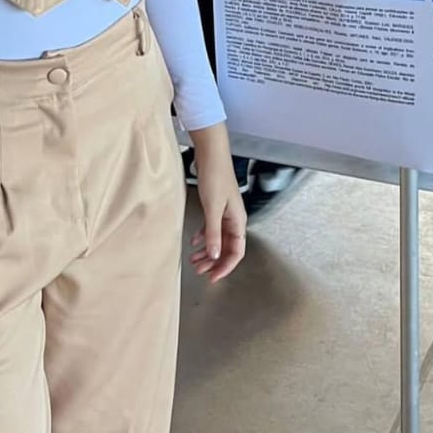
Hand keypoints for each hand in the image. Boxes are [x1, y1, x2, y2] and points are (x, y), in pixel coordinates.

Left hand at [187, 126, 246, 283]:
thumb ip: (213, 234)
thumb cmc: (215, 178)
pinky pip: (211, 227)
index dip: (225, 267)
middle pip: (226, 247)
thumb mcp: (213, 209)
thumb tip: (214, 256)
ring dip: (207, 251)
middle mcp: (234, 219)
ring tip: (194, 260)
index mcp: (238, 221)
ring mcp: (224, 212)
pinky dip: (203, 236)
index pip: (236, 251)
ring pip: (218, 239)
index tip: (212, 278)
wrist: (211, 153)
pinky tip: (194, 242)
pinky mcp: (215, 206)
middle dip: (214, 261)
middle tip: (199, 271)